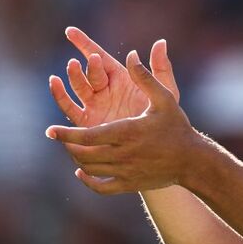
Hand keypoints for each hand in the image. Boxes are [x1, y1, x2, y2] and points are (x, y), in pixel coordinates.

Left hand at [47, 49, 205, 194]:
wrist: (192, 161)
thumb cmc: (177, 127)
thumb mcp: (165, 98)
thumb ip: (146, 77)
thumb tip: (131, 55)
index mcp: (126, 132)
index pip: (86, 136)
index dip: (65, 134)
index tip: (50, 131)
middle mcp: (123, 154)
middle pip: (83, 154)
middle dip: (67, 145)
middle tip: (57, 135)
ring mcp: (125, 172)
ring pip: (90, 169)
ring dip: (76, 159)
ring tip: (71, 147)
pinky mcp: (129, 185)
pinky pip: (101, 188)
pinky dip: (87, 181)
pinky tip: (81, 171)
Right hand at [48, 27, 178, 128]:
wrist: (156, 148)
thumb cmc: (163, 118)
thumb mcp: (165, 92)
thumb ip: (160, 68)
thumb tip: (160, 42)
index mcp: (119, 78)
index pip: (100, 57)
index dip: (84, 43)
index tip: (70, 31)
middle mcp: (104, 89)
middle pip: (90, 73)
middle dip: (88, 64)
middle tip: (93, 59)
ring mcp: (94, 105)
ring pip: (78, 87)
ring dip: (73, 76)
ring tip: (72, 66)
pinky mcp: (86, 124)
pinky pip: (70, 107)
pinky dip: (61, 95)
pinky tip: (56, 84)